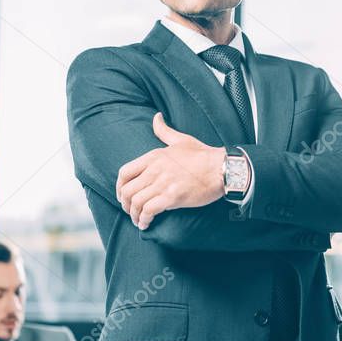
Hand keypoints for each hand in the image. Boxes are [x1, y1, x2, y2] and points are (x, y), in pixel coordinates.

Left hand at [116, 113, 225, 229]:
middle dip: (125, 204)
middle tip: (131, 211)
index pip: (124, 172)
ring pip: (136, 202)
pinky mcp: (172, 197)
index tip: (123, 195)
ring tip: (139, 220)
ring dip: (134, 214)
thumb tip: (156, 116)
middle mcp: (155, 170)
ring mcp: (163, 183)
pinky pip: (149, 210)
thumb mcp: (181, 139)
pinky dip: (144, 219)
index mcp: (154, 156)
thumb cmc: (203, 155)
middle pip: (127, 190)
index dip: (119, 187)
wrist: (221, 168)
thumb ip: (164, 130)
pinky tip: (146, 224)